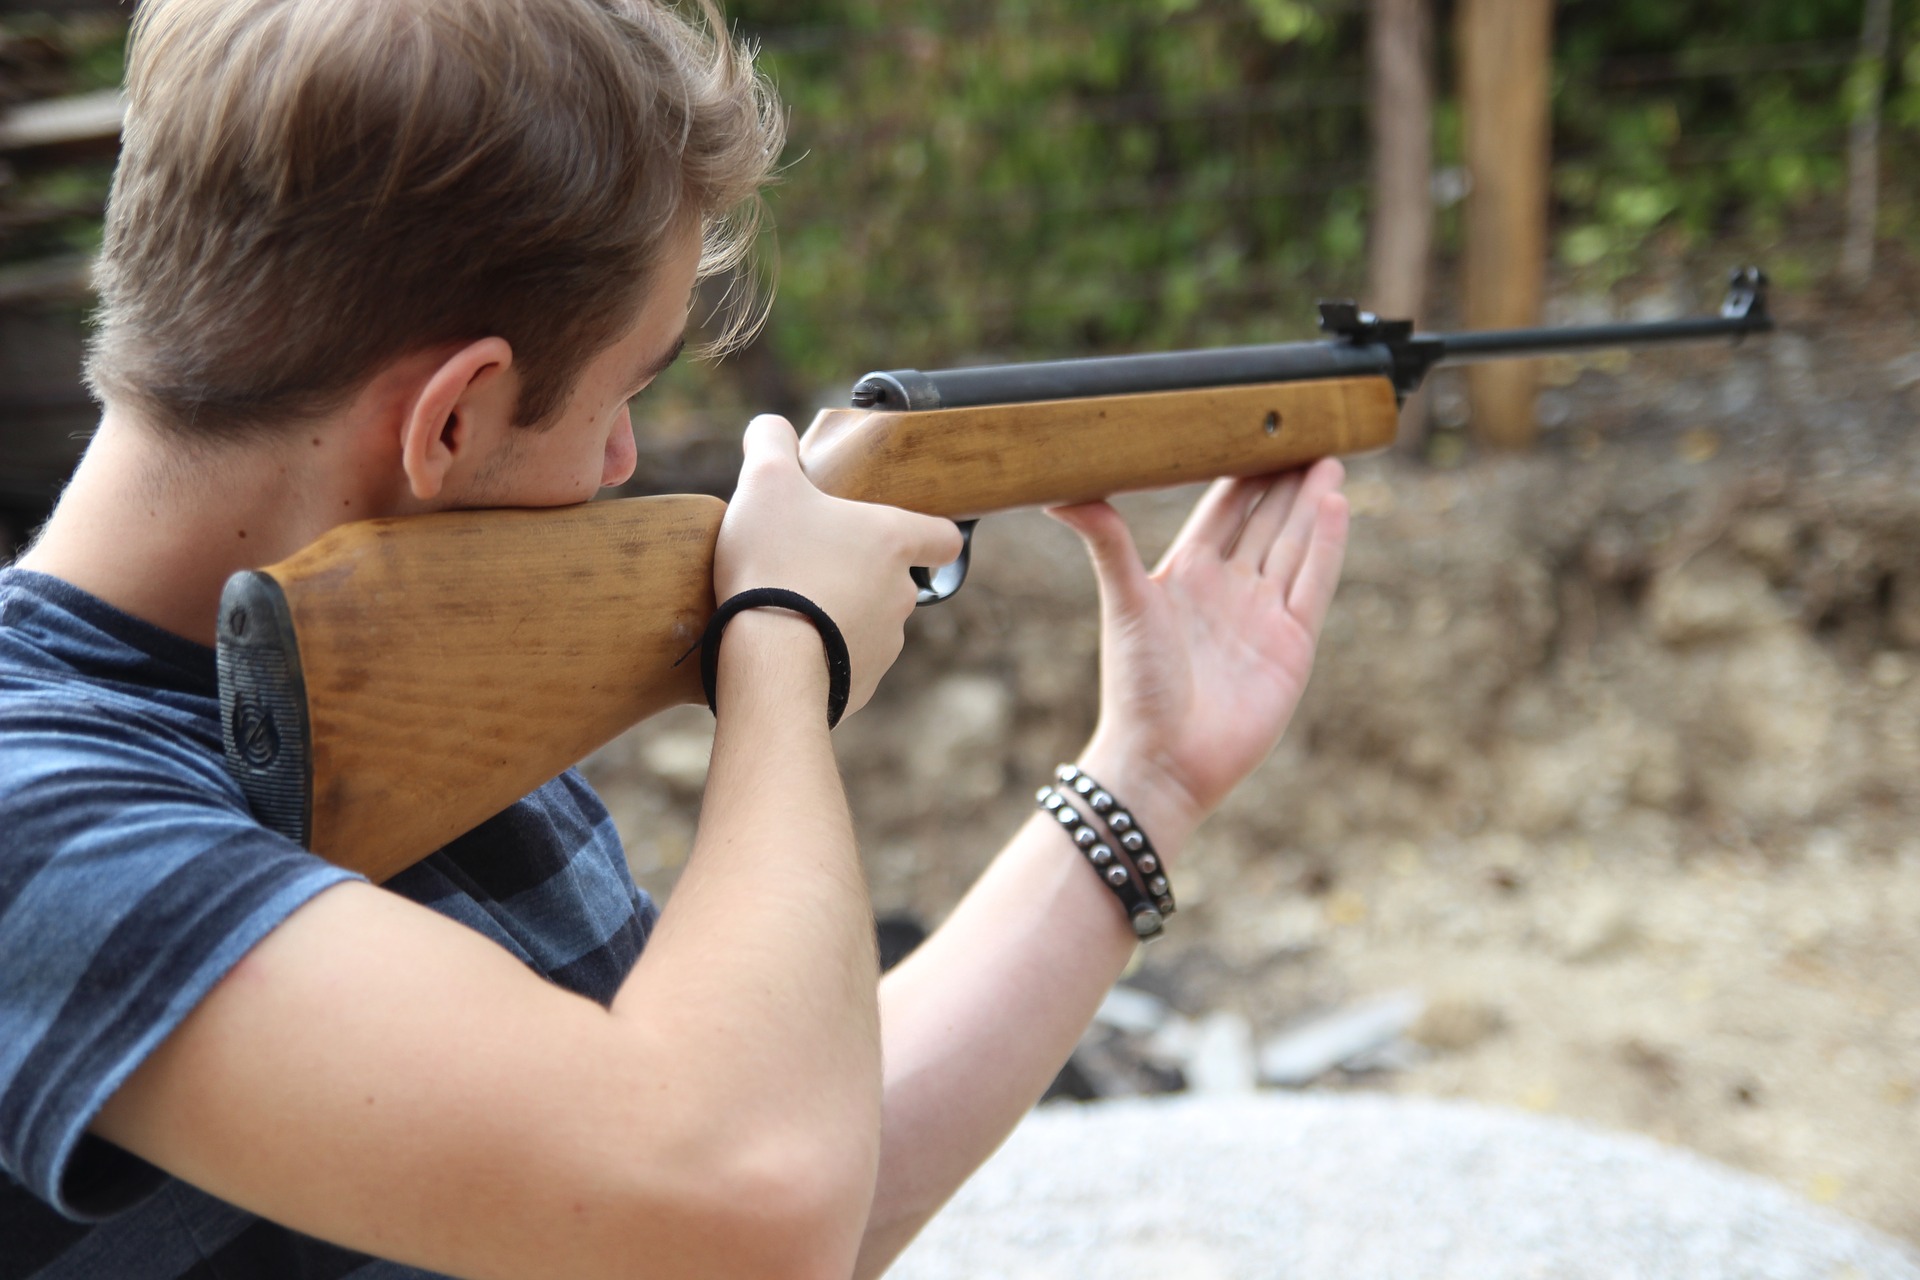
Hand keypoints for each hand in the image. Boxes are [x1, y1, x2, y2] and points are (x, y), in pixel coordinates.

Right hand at [716, 415, 962, 715]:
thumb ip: (771, 442)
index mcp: (892, 541)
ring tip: (789, 610)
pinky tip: (786, 649)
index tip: (902, 536)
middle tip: (807, 567)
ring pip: (869, 624)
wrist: (769, 661)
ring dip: (839, 616)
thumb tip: (770, 427)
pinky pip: (847, 665)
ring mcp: (886, 644)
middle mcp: (902, 594)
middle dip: (858, 575)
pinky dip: (824, 657)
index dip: (928, 532)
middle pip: (894, 580)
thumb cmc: (774, 563)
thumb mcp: (764, 482)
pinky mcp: (862, 686)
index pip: (943, 537)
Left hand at [1049, 459, 1349, 847]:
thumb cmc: (1135, 685)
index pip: (1223, 509)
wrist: (1163, 760)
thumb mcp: (1124, 600)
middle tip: (1309, 428)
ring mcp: (1263, 616)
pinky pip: (1313, 584)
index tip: (1259, 427)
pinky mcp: (1292, 645)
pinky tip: (1336, 505)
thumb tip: (1059, 492)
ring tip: (1330, 458)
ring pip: (1293, 545)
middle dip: (1288, 478)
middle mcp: (1227, 590)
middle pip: (1266, 520)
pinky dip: (1325, 546)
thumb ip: (1106, 542)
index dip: (1243, 469)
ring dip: (1312, 504)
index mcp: (1186, 574)